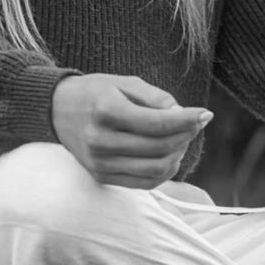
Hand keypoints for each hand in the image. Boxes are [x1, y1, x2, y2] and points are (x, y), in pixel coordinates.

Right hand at [50, 74, 211, 188]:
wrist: (57, 110)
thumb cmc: (95, 92)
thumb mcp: (124, 82)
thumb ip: (155, 97)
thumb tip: (184, 113)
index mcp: (106, 110)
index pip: (157, 123)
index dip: (187, 120)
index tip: (207, 113)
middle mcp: (101, 140)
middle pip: (160, 147)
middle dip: (186, 135)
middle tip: (196, 122)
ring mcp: (100, 163)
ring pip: (156, 169)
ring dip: (178, 154)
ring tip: (183, 137)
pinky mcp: (101, 176)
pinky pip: (144, 183)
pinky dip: (164, 171)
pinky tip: (171, 154)